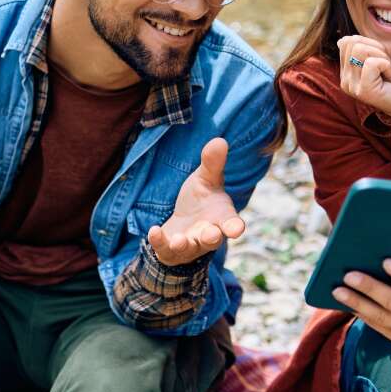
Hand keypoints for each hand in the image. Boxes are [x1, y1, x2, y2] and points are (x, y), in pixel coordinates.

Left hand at [147, 137, 246, 265]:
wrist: (183, 222)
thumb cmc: (201, 200)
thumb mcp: (205, 180)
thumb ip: (213, 163)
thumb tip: (220, 141)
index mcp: (221, 218)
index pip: (231, 223)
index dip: (234, 226)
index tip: (237, 228)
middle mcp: (208, 235)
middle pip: (212, 240)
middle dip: (211, 237)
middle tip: (211, 234)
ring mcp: (189, 245)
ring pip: (189, 249)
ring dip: (184, 245)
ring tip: (179, 240)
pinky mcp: (170, 250)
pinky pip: (165, 250)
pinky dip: (159, 242)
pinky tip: (153, 231)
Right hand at [337, 35, 390, 130]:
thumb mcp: (378, 59)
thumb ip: (359, 51)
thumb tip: (342, 41)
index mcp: (347, 74)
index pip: (347, 41)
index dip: (371, 44)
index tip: (382, 61)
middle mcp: (345, 82)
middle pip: (352, 43)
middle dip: (376, 49)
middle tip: (387, 68)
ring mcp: (352, 88)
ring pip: (360, 50)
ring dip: (382, 57)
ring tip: (388, 73)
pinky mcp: (364, 92)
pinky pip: (371, 63)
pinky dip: (387, 65)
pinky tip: (390, 78)